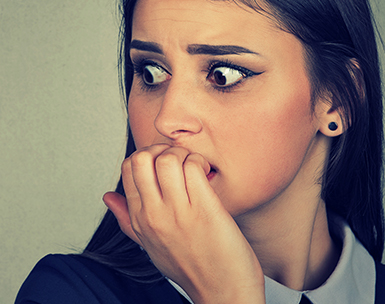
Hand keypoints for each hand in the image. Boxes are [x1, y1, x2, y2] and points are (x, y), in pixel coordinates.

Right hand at [104, 144, 264, 303]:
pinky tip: (206, 173)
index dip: (148, 156)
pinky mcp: (203, 208)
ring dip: (183, 154)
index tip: (164, 163)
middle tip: (178, 159)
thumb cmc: (190, 265)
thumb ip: (127, 219)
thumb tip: (108, 196)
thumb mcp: (150, 244)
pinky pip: (193, 166)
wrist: (223, 292)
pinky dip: (199, 161)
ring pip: (167, 158)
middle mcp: (154, 214)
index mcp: (140, 219)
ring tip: (194, 167)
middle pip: (142, 158)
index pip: (128, 168)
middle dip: (160, 149)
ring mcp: (178, 211)